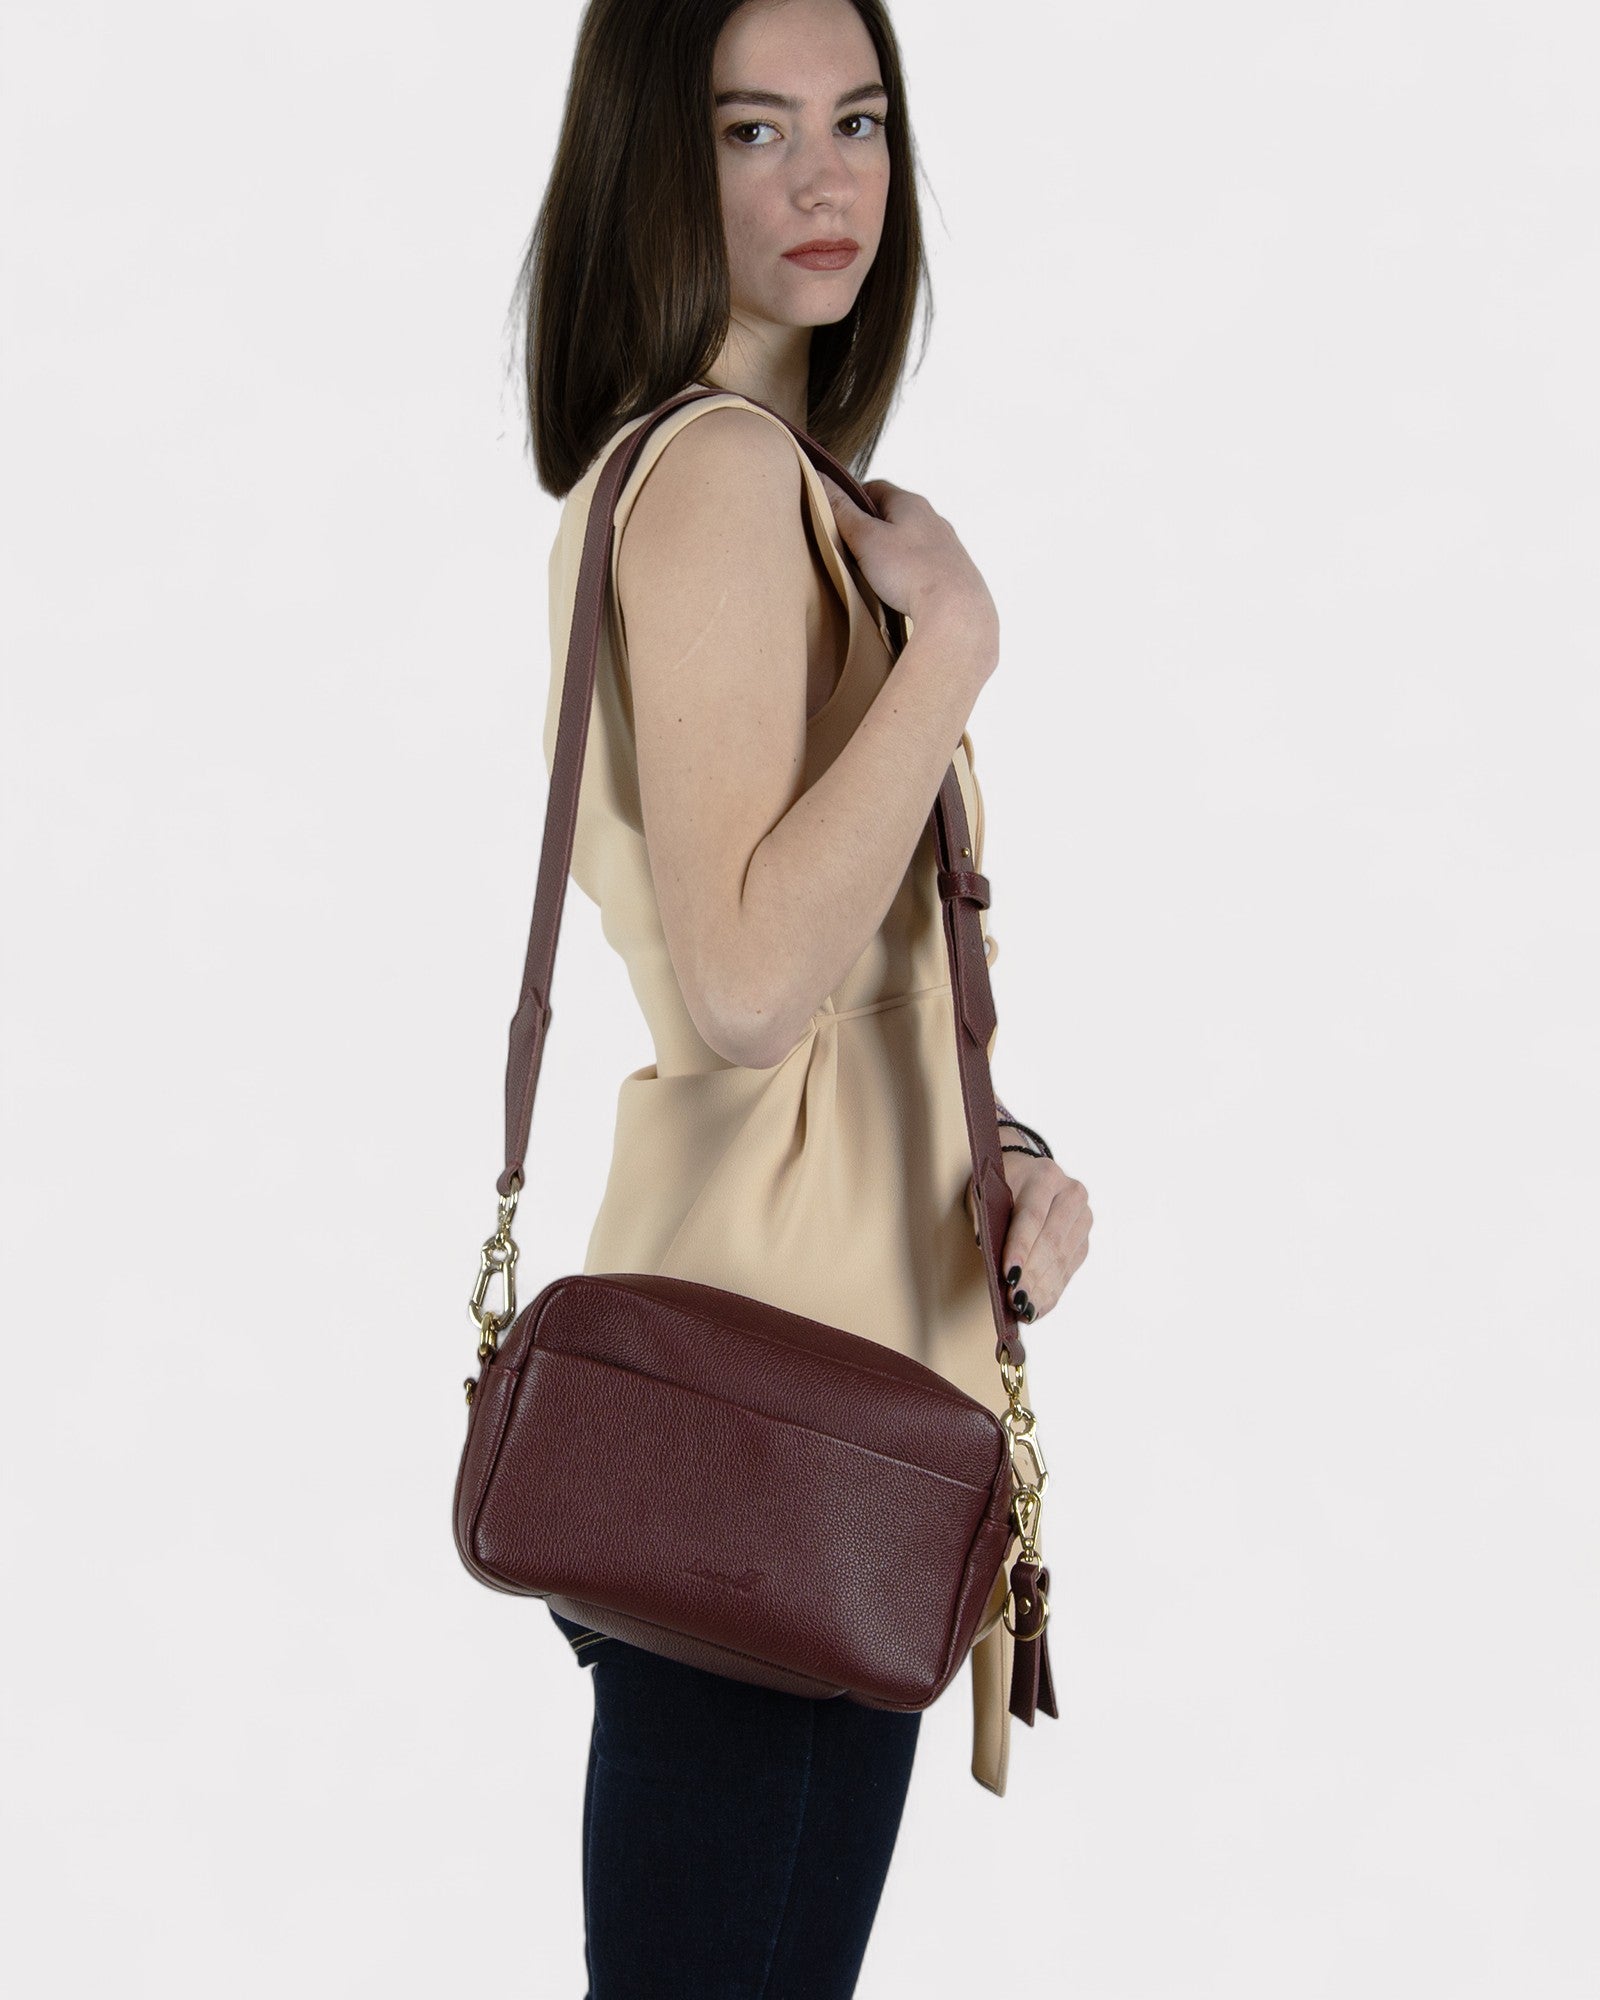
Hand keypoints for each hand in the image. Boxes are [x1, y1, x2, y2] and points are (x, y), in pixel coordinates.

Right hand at [816, 471, 998, 656]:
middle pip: (895, 514)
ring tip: (874, 572)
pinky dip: (909, 571)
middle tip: (850, 546)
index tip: (838, 514)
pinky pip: (924, 564)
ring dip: (892, 551)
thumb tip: (820, 480)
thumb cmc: (910, 571)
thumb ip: (841, 511)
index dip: (853, 497)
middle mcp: (933, 519)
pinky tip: (900, 590)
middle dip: (872, 527)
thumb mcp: (865, 538)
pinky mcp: (954, 572)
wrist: (956, 610)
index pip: (876, 487)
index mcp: (911, 503)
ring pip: (911, 540)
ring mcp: (947, 546)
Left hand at [966, 1155, 1091, 1321]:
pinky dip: (1051, 1292)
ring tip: (1023, 1310)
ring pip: (1062, 1259)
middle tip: (1014, 1300)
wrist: (1026, 1174)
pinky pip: (1069, 1270)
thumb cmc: (1001, 1186)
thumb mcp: (987, 1192)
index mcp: (1045, 1176)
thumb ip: (987, 1220)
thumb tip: (991, 1257)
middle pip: (1051, 1242)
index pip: (1033, 1217)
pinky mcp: (1084, 1239)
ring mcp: (1082, 1217)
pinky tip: (1036, 1308)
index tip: (1008, 1275)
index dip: (1020, 1248)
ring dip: (1042, 1289)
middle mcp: (1071, 1194)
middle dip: (1031, 1275)